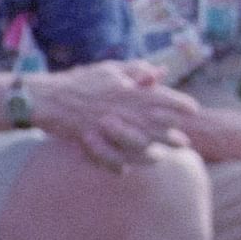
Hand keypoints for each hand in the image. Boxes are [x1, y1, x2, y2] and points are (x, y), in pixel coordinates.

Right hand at [30, 60, 205, 170]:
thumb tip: (161, 72)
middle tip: (186, 143)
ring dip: (148, 151)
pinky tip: (126, 170)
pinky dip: (114, 163)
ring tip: (161, 159)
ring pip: (130, 141)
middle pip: (150, 122)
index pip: (158, 96)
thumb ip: (137, 70)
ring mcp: (101, 124)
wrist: (46, 95)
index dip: (178, 103)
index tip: (194, 109)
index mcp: (125, 89)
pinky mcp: (86, 137)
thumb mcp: (110, 69)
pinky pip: (103, 154)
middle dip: (170, 134)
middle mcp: (117, 108)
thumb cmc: (81, 80)